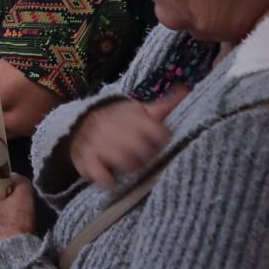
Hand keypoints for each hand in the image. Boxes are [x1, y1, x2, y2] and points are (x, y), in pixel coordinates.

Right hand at [66, 87, 188, 188]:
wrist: (81, 123)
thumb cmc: (119, 121)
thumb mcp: (140, 111)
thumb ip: (164, 105)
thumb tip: (187, 88)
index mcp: (130, 115)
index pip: (158, 132)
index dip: (162, 140)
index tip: (158, 141)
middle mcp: (112, 126)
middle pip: (142, 149)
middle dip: (147, 157)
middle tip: (144, 157)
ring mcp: (97, 142)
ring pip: (123, 161)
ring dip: (130, 167)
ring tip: (129, 165)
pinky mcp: (85, 158)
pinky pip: (100, 174)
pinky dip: (108, 180)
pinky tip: (112, 177)